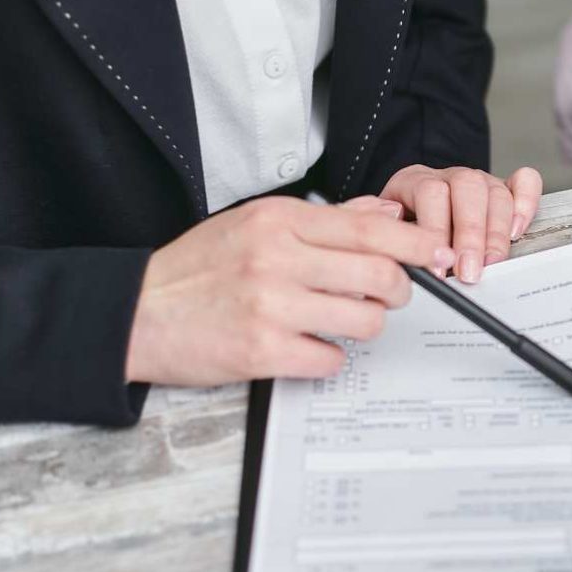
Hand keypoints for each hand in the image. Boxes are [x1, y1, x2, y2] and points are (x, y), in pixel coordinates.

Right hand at [126, 195, 430, 385]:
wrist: (135, 313)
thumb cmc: (198, 268)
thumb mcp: (255, 224)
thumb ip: (324, 220)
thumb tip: (385, 213)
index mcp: (278, 221)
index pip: (369, 228)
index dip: (415, 242)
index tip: (436, 252)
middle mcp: (276, 258)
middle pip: (379, 274)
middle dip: (399, 290)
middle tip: (390, 295)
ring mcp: (270, 306)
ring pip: (365, 319)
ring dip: (365, 325)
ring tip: (341, 321)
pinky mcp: (262, 351)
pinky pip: (331, 358)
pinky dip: (329, 357)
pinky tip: (307, 346)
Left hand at [378, 165, 542, 284]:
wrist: (409, 220)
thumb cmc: (399, 234)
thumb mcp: (385, 236)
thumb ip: (392, 242)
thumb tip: (404, 260)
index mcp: (414, 181)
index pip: (430, 194)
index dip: (435, 232)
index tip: (437, 269)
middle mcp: (449, 177)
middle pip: (467, 189)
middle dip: (470, 235)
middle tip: (468, 272)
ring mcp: (480, 181)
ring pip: (496, 192)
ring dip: (496, 233)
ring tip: (491, 264)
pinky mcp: (505, 188)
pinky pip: (525, 182)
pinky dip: (526, 204)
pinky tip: (518, 231)